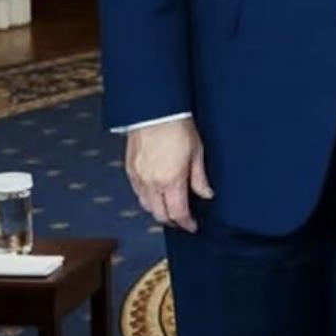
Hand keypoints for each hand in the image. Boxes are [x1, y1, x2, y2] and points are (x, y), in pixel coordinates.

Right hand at [124, 116, 213, 233]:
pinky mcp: (130, 169)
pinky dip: (146, 197)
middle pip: (159, 214)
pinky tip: (155, 192)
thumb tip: (206, 194)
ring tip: (169, 206)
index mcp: (171, 181)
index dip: (186, 223)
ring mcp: (138, 177)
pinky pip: (137, 192)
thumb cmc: (177, 126)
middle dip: (172, 220)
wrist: (155, 110)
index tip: (192, 226)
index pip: (178, 213)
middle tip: (182, 219)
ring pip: (146, 205)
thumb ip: (200, 178)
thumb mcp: (197, 152)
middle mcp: (152, 183)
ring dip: (158, 209)